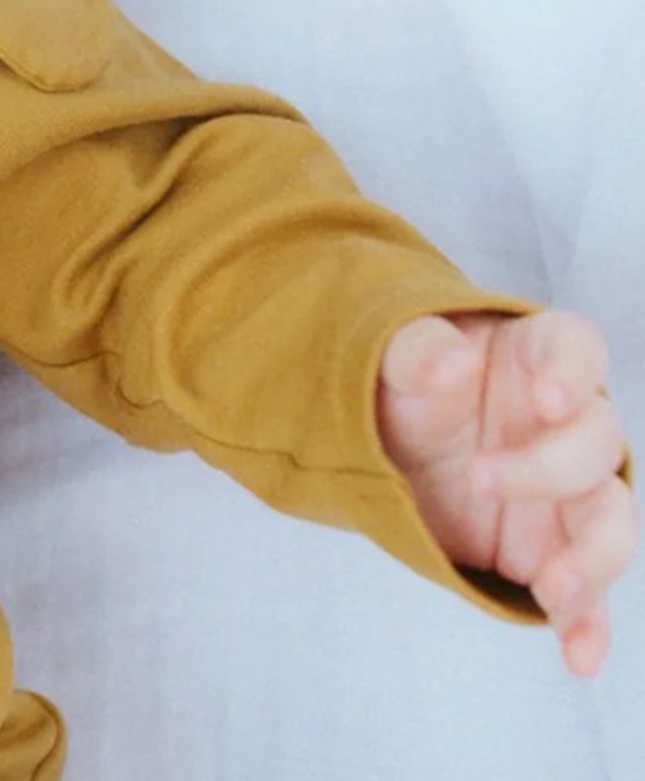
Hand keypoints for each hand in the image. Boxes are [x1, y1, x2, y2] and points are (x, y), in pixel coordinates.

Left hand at [378, 309, 634, 675]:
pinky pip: (588, 594)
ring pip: (611, 522)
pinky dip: (589, 625)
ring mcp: (570, 492)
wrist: (394, 438)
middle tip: (479, 479)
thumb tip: (455, 362)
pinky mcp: (555, 549)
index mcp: (536, 357)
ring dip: (592, 559)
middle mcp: (570, 425)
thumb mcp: (396, 357)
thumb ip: (420, 351)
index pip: (578, 349)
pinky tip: (579, 656)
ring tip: (552, 588)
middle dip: (548, 469)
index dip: (574, 371)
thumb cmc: (409, 382)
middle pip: (598, 444)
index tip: (549, 399)